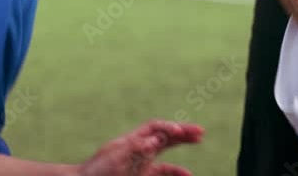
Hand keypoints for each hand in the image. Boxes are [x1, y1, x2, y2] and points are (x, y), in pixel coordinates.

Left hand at [78, 121, 203, 175]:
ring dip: (181, 150)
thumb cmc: (96, 171)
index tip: (180, 131)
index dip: (169, 127)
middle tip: (201, 132)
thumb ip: (137, 148)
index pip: (155, 128)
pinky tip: (186, 174)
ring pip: (166, 154)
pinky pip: (162, 172)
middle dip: (182, 133)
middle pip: (164, 136)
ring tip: (197, 145)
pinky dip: (175, 172)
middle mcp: (138, 150)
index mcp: (132, 141)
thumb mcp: (116, 157)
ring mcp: (140, 164)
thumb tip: (158, 138)